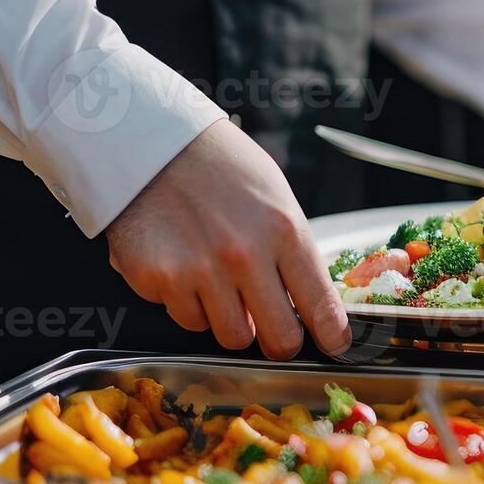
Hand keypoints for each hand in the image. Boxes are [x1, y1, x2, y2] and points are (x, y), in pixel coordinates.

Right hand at [106, 119, 350, 358]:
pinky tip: (185, 267)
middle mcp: (243, 256)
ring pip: (231, 336)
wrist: (150, 140)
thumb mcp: (276, 198)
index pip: (321, 306)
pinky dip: (189, 303)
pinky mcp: (156, 278)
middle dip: (281, 340)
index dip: (332, 334)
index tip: (334, 343)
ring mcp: (198, 270)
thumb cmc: (220, 166)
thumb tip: (308, 304)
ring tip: (222, 283)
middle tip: (274, 330)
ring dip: (232, 320)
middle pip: (279, 339)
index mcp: (283, 231)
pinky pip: (185, 317)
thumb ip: (292, 253)